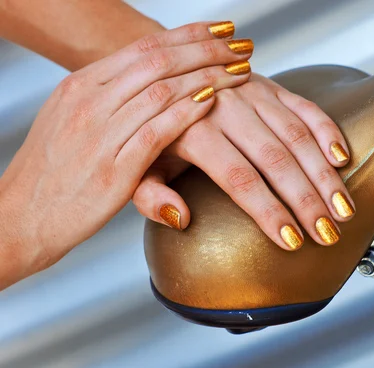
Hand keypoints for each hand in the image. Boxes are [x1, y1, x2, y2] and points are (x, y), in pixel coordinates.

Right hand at [0, 22, 252, 286]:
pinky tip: (212, 102)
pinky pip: (157, 130)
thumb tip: (146, 88)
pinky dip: (188, 113)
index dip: (188, 36)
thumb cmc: (52, 175)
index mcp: (80, 87)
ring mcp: (100, 133)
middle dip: (207, 49)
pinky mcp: (112, 169)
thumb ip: (108, 102)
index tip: (219, 31)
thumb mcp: (72, 124)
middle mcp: (89, 102)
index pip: (143, 48)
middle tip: (240, 46)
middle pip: (158, 60)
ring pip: (163, 89)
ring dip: (208, 77)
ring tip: (239, 71)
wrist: (20, 219)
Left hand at [132, 73, 355, 250]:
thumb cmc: (154, 127)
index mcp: (191, 129)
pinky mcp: (270, 85)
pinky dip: (326, 131)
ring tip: (343, 209)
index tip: (291, 241)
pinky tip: (341, 159)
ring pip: (297, 136)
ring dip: (323, 175)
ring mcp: (251, 92)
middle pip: (275, 160)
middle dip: (306, 201)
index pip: (239, 178)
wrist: (162, 72)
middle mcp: (225, 106)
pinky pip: (305, 106)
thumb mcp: (137, 163)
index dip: (268, 211)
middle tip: (327, 234)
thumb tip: (180, 219)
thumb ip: (150, 195)